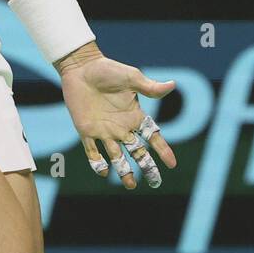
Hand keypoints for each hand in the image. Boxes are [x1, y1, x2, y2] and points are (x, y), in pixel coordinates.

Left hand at [58, 42, 177, 189]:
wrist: (81, 68)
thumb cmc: (107, 70)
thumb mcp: (131, 77)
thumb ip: (150, 87)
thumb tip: (172, 85)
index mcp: (135, 115)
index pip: (153, 137)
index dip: (163, 150)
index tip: (172, 164)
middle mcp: (121, 127)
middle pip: (138, 152)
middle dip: (147, 167)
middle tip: (155, 182)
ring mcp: (104, 131)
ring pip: (116, 156)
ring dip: (124, 170)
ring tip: (130, 184)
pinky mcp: (86, 130)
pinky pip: (92, 151)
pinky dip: (98, 162)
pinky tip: (104, 172)